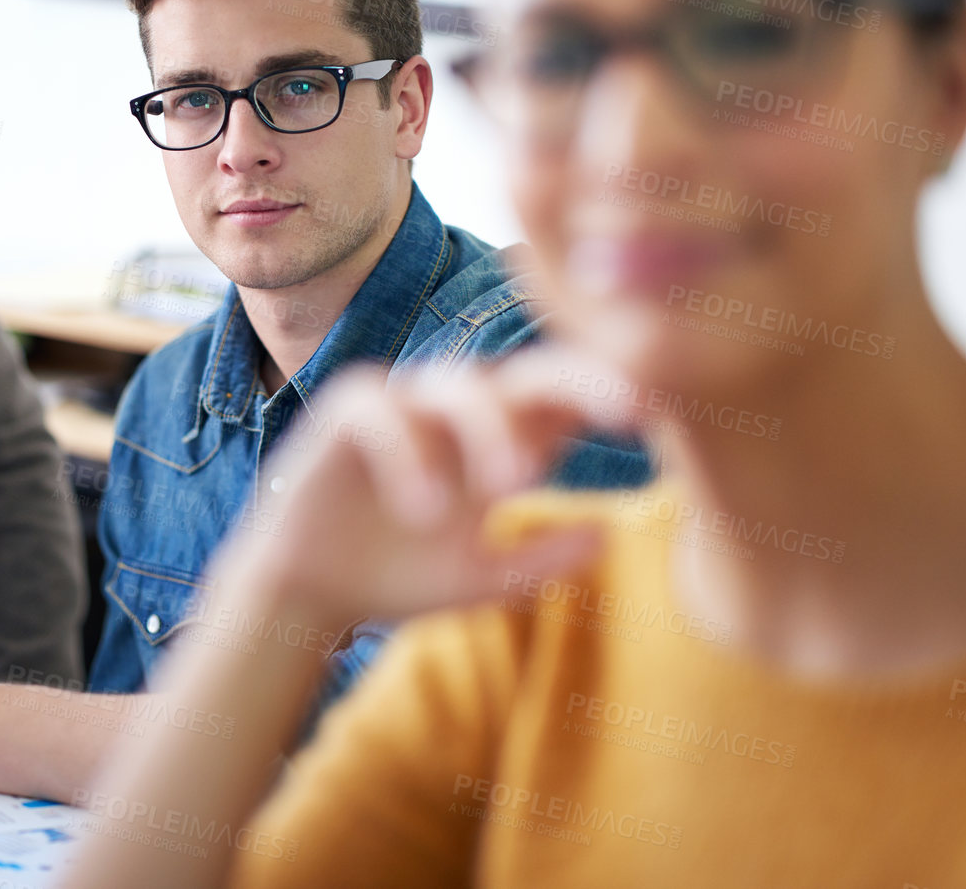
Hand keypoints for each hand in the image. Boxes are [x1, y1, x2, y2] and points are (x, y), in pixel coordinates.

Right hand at [232, 345, 644, 631]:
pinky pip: (384, 411)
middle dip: (578, 382)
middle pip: (525, 373)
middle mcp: (457, 407)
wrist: (308, 593)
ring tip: (514, 485)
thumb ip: (539, 559)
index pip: (563, 399)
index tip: (656, 414)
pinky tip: (426, 505)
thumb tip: (607, 536)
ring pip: (458, 385)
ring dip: (491, 428)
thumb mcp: (481, 579)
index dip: (608, 394)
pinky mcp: (347, 412)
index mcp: (501, 437)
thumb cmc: (398, 576)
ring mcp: (403, 402)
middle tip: (625, 410)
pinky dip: (408, 453)